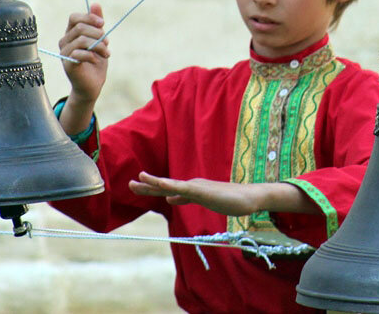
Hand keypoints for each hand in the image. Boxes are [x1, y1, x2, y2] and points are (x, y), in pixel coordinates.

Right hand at [58, 2, 109, 102]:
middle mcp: (65, 41)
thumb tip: (95, 4)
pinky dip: (92, 55)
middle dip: (98, 34)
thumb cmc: (95, 61)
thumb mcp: (99, 40)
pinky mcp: (67, 64)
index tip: (103, 24)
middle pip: (80, 28)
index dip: (89, 18)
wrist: (92, 85)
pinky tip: (97, 60)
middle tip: (107, 43)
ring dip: (99, 46)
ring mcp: (64, 53)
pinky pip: (79, 53)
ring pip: (82, 40)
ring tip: (107, 53)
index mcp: (71, 33)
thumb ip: (96, 23)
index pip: (74, 17)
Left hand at [130, 173, 263, 215]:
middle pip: (165, 186)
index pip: (166, 189)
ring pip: (172, 185)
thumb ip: (185, 198)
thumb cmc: (229, 199)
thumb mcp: (202, 200)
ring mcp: (196, 187)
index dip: (150, 188)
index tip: (136, 186)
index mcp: (189, 189)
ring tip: (139, 178)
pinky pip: (185, 189)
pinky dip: (172, 186)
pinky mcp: (203, 191)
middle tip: (129, 184)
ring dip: (155, 182)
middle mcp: (191, 185)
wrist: (249, 197)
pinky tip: (162, 186)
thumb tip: (169, 199)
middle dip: (146, 185)